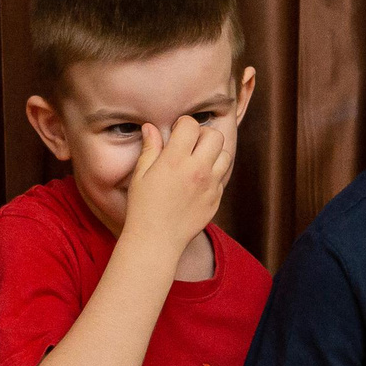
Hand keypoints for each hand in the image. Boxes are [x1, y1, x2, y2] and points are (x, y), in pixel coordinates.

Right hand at [118, 115, 231, 256]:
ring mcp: (210, 185)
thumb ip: (149, 149)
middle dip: (203, 134)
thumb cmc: (143, 208)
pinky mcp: (216, 199)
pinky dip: (213, 174)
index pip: (191, 125)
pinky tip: (197, 181)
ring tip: (198, 161)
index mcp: (175, 161)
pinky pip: (222, 177)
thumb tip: (150, 128)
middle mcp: (197, 170)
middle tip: (190, 144)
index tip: (176, 132)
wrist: (156, 241)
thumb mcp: (140, 176)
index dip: (183, 125)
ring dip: (213, 153)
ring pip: (225, 155)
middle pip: (215, 136)